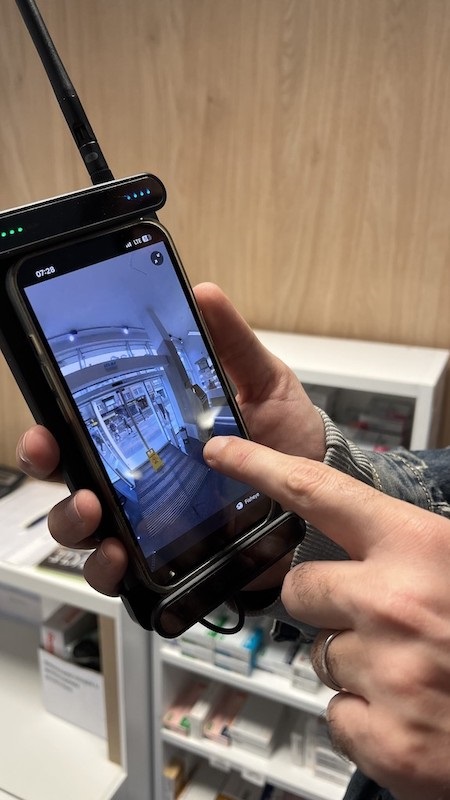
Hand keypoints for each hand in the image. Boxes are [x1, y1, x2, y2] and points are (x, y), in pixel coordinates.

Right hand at [16, 283, 324, 595]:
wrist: (324, 495)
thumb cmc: (288, 436)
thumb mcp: (263, 382)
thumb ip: (232, 344)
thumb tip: (205, 294)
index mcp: (153, 429)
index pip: (86, 427)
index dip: (56, 428)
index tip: (48, 425)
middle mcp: (142, 475)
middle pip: (72, 477)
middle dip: (53, 476)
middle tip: (66, 469)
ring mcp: (151, 521)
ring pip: (86, 529)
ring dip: (76, 525)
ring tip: (94, 517)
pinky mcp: (170, 560)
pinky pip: (124, 573)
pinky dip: (110, 570)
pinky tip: (119, 559)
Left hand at [203, 434, 449, 799]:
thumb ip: (411, 546)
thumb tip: (357, 530)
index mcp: (422, 547)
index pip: (318, 490)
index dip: (259, 465)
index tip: (220, 451)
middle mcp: (394, 602)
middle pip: (301, 585)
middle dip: (325, 601)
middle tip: (376, 618)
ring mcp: (387, 673)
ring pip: (320, 654)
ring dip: (355, 662)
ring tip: (410, 669)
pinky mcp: (383, 738)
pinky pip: (335, 713)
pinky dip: (365, 717)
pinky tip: (409, 713)